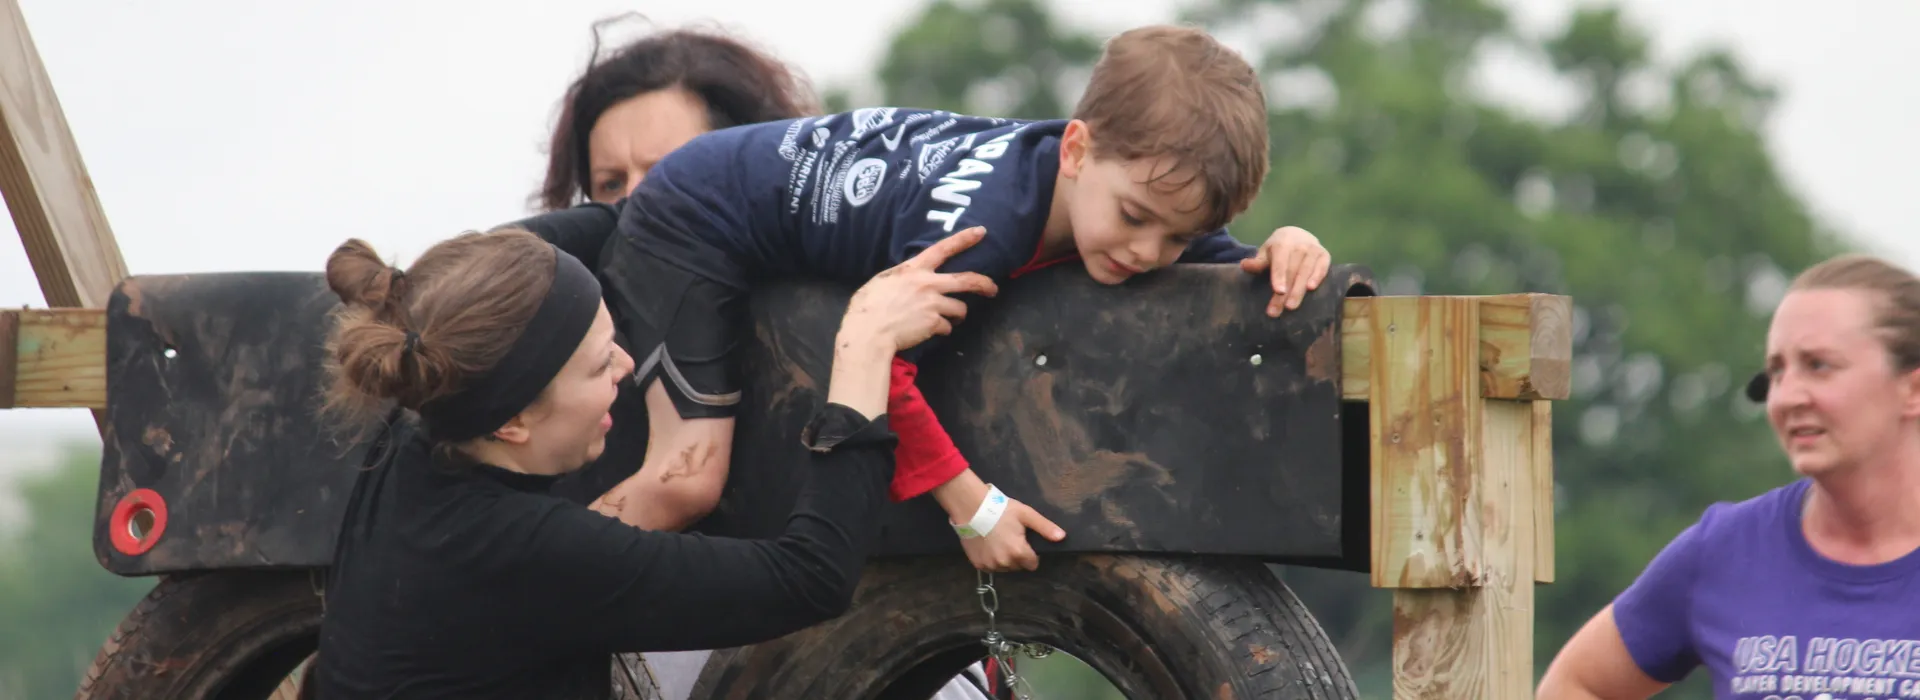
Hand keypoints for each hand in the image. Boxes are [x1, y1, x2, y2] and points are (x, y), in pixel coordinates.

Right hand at [840, 226, 998, 352]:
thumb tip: (909, 281)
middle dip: (984, 285)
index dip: (964, 239)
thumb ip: (902, 278)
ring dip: (957, 315)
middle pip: (967, 280)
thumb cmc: (867, 307)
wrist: (868, 331)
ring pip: (960, 308)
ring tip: (949, 319)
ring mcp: (933, 303)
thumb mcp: (882, 281)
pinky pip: (947, 327)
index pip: (943, 248)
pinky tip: (930, 332)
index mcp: (913, 269)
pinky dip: (942, 330)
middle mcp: (928, 283)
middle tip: (993, 290)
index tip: (981, 232)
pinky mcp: (934, 323)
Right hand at [959, 498, 1065, 571]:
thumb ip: (1045, 528)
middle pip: (1018, 566)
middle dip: (1017, 557)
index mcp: (1019, 552)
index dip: (1031, 554)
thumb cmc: (1001, 509)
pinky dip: (991, 560)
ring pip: (1004, 568)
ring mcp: (990, 565)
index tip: (1024, 543)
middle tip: (1011, 539)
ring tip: (999, 542)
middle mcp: (1005, 563)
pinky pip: (990, 567)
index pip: (1033, 564)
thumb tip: (1062, 537)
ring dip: (1004, 560)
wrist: (971, 508)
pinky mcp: (978, 564)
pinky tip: (988, 545)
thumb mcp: (1026, 515)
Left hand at [1238, 225, 1330, 316]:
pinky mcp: (1324, 255)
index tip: (1278, 291)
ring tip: (1291, 306)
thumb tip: (1244, 265)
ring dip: (1299, 290)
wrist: (1297, 235)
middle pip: (1292, 271)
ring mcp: (1313, 249)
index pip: (1280, 263)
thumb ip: (1258, 262)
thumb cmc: (1278, 249)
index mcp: (1282, 244)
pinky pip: (1322, 267)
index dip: (1279, 277)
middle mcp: (1299, 245)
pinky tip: (1311, 289)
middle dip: (1285, 293)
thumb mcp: (1266, 252)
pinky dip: (1317, 277)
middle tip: (1276, 311)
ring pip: (1306, 271)